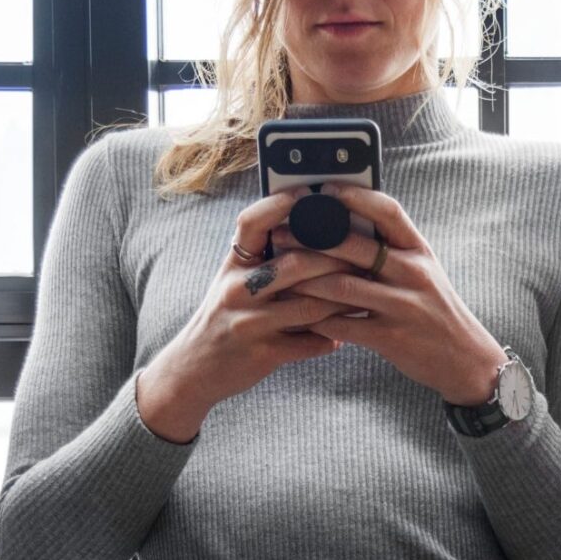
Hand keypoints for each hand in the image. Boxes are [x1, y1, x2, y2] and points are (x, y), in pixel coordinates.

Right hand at [136, 189, 359, 441]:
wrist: (194, 366)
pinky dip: (330, 339)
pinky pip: (308, 343)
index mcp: (233, 265)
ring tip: (365, 294)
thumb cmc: (225, 315)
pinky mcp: (262, 354)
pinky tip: (344, 335)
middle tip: (365, 256)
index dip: (280, 204)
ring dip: (342, 301)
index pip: (252, 222)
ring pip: (310, 306)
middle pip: (296, 265)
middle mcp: (238, 289)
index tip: (309, 192)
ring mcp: (249, 323)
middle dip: (336, 261)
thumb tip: (312, 229)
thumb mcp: (233, 279)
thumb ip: (263, 258)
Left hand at [279, 185, 506, 405]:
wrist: (463, 356)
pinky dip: (317, 320)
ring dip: (306, 281)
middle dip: (312, 239)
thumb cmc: (434, 308)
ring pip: (342, 286)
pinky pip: (343, 325)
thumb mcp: (422, 271)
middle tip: (281, 234)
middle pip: (356, 247)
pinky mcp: (390, 338)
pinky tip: (298, 315)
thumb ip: (391, 250)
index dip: (356, 197)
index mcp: (420, 251)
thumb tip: (344, 224)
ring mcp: (403, 306)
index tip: (325, 189)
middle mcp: (414, 274)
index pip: (388, 211)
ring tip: (281, 274)